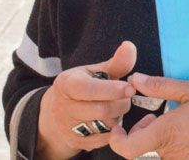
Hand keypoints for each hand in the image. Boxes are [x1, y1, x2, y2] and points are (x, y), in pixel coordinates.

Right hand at [36, 41, 136, 159]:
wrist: (58, 112)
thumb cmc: (83, 86)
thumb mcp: (95, 71)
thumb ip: (116, 62)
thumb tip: (129, 46)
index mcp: (66, 84)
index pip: (88, 88)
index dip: (112, 89)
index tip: (131, 88)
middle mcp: (62, 107)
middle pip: (101, 110)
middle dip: (121, 103)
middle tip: (127, 97)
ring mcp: (67, 128)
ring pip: (104, 126)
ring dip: (118, 116)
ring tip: (118, 107)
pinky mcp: (74, 142)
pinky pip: (104, 140)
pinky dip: (114, 130)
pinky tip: (112, 120)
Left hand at [108, 73, 188, 159]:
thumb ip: (161, 86)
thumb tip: (136, 80)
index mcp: (167, 132)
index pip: (126, 148)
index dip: (116, 138)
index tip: (120, 126)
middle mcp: (172, 152)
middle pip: (142, 148)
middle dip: (142, 131)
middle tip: (155, 115)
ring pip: (159, 152)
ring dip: (160, 137)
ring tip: (178, 120)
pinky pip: (177, 155)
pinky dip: (176, 144)